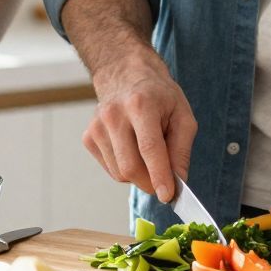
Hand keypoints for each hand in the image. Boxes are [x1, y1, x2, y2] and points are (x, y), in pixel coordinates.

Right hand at [83, 47, 195, 201]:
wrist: (126, 74)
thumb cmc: (159, 95)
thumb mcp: (182, 114)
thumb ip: (181, 149)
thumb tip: (178, 181)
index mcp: (141, 105)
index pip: (149, 148)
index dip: (159, 175)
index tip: (168, 196)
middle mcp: (114, 115)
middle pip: (130, 167)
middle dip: (150, 182)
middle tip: (164, 182)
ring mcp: (97, 126)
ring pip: (119, 173)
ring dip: (139, 175)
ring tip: (148, 153)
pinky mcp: (88, 136)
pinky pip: (110, 168)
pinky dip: (125, 168)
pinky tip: (132, 149)